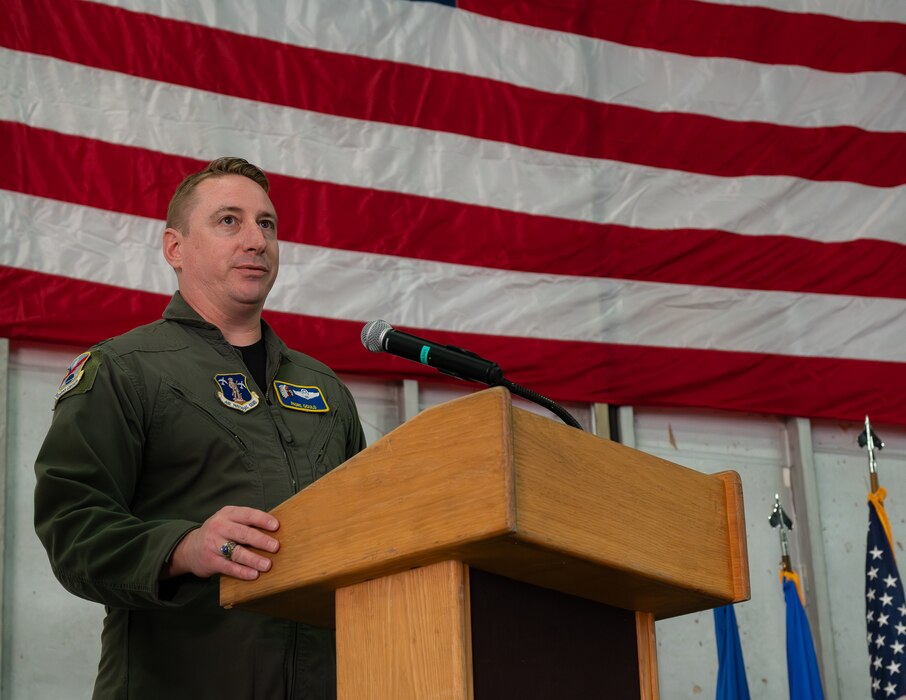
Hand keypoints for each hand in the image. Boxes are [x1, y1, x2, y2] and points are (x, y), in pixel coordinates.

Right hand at [163, 506, 279, 580]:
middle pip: (243, 533)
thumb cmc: (218, 532)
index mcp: (227, 514)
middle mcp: (219, 527)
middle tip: (275, 546)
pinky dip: (242, 571)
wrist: (189, 548)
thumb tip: (275, 530)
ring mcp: (213, 544)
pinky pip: (229, 567)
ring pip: (236, 552)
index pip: (247, 514)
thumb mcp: (229, 520)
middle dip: (260, 540)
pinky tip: (254, 575)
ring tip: (267, 565)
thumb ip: (246, 523)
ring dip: (253, 559)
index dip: (262, 519)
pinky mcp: (211, 561)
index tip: (276, 526)